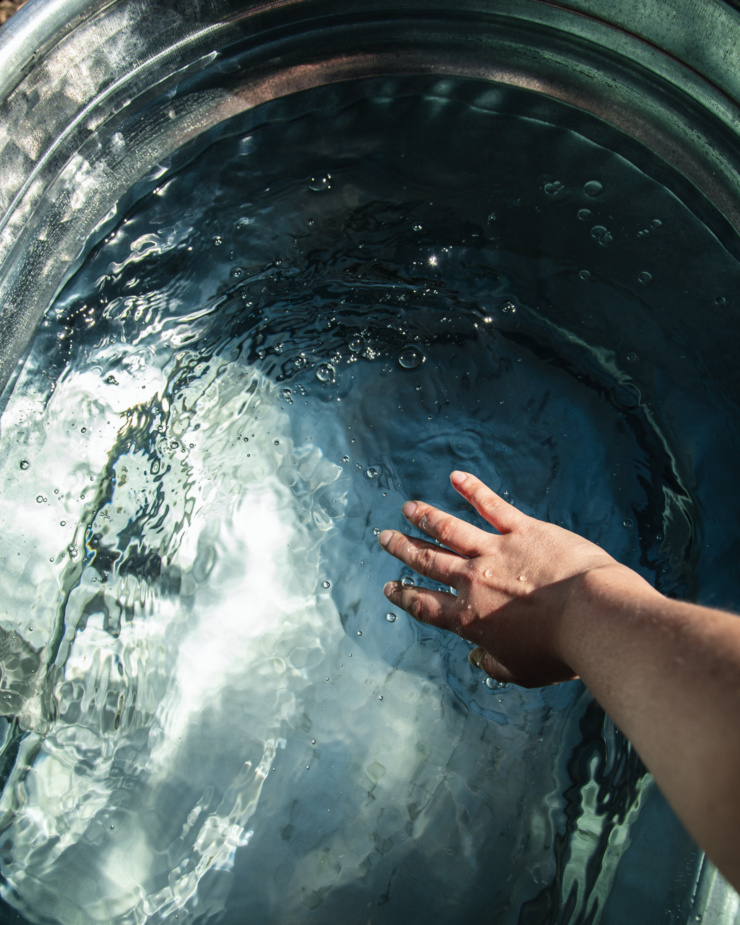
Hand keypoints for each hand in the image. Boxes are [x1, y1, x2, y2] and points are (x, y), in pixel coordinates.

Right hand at [379, 470, 622, 686]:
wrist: (589, 617)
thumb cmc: (558, 651)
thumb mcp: (520, 671)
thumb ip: (493, 665)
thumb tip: (477, 659)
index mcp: (470, 617)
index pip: (426, 605)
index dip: (404, 594)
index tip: (389, 587)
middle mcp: (473, 580)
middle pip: (428, 561)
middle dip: (404, 549)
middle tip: (385, 537)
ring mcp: (495, 551)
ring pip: (450, 530)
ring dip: (426, 517)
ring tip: (409, 507)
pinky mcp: (522, 530)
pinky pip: (491, 505)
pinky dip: (472, 489)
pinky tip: (456, 477)